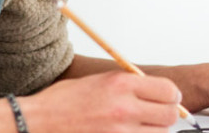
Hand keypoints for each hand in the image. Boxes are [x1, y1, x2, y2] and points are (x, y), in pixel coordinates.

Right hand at [18, 71, 181, 132]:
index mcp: (121, 85)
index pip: (169, 91)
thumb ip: (128, 85)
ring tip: (141, 127)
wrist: (36, 122)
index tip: (169, 99)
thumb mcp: (98, 81)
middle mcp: (124, 108)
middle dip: (167, 116)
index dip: (172, 97)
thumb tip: (155, 92)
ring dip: (154, 131)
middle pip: (169, 116)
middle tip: (157, 115)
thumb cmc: (62, 102)